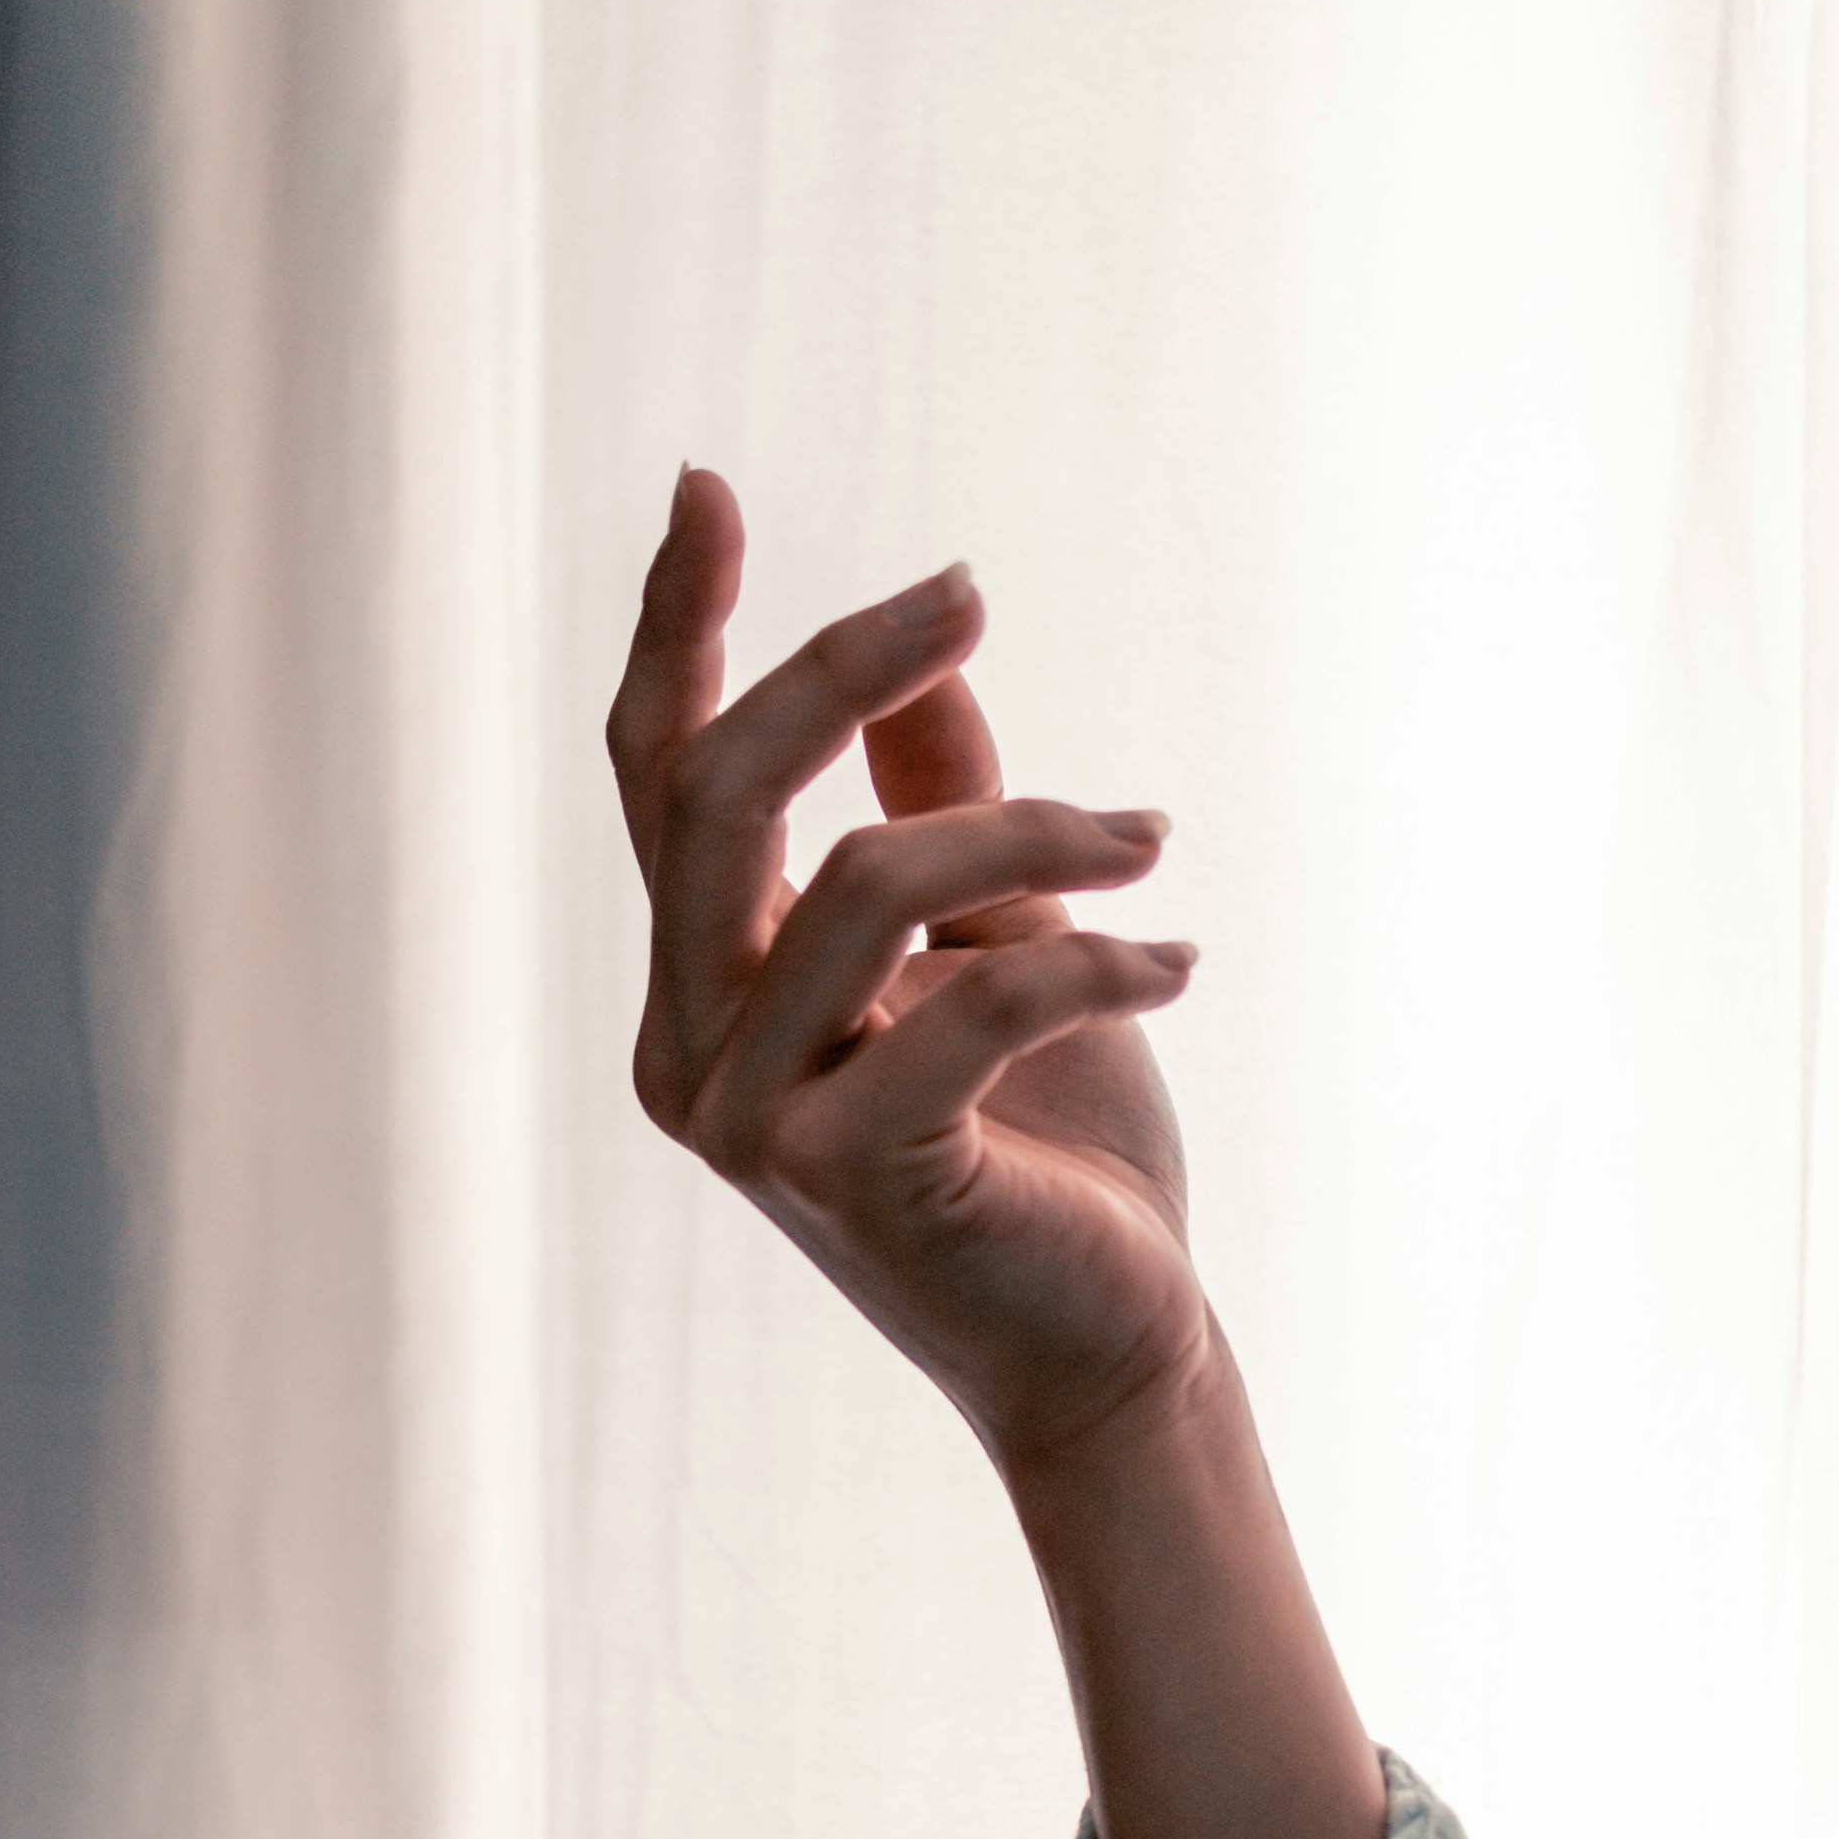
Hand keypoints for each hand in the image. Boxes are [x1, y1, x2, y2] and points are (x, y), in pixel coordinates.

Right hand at [606, 467, 1212, 1476]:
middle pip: (714, 799)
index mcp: (704, 996)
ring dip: (1036, 831)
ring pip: (863, 880)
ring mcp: (756, 1129)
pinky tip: (1180, 969)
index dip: (674, 634)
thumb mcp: (995, 944)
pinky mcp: (859, 1177)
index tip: (705, 487)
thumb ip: (938, 812)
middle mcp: (691, 1057)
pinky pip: (976, 993)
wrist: (1110, 1352)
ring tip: (1151, 848)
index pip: (657, 787)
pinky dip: (1099, 957)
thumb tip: (920, 659)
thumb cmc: (1052, 1149)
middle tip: (967, 592)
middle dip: (836, 665)